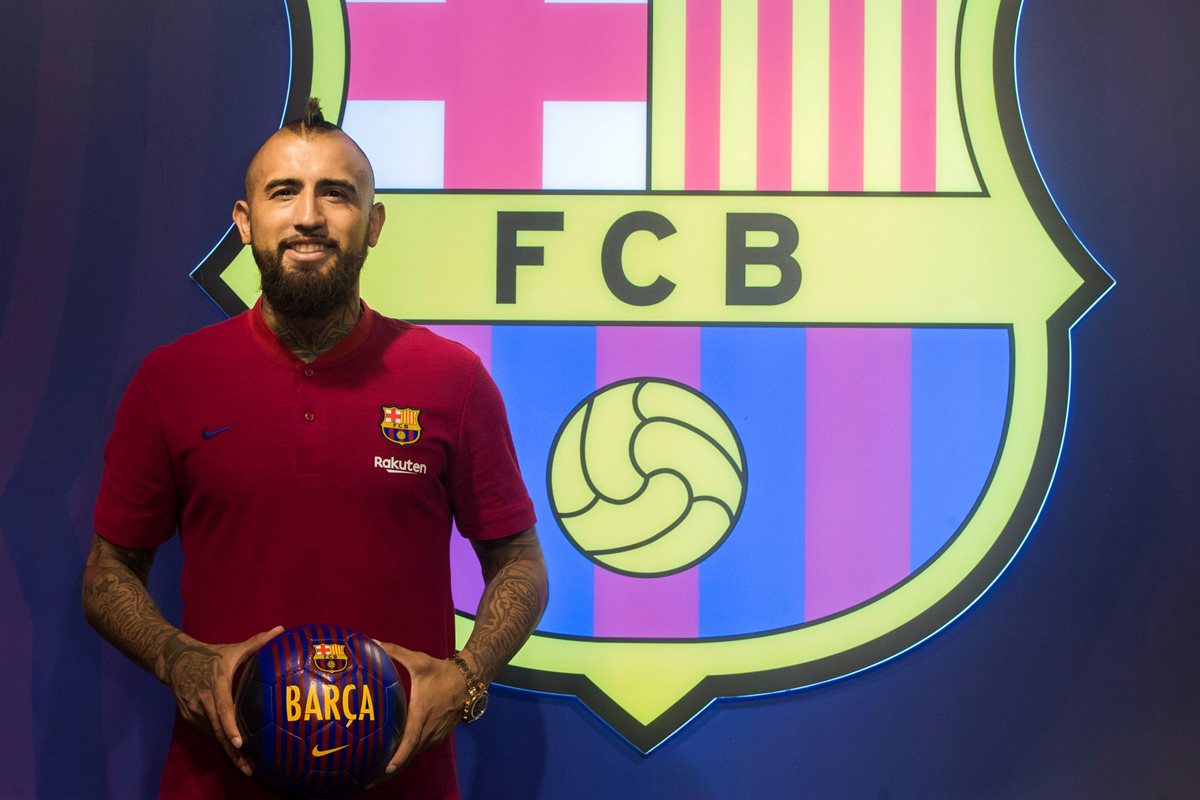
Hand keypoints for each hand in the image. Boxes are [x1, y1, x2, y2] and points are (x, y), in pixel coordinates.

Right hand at [160, 625, 283, 775]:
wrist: (175, 661)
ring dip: (228, 751)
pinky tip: (234, 754)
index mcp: (216, 687)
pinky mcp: (189, 718)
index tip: (240, 743)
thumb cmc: (210, 656)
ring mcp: (194, 712)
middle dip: (233, 753)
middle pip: (218, 732)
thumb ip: (258, 642)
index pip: (223, 710)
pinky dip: (221, 741)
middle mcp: (203, 703)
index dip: (231, 727)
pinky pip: (208, 731)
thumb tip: (281, 630)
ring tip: (247, 767)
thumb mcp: (233, 649)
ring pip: (213, 735)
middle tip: (249, 769)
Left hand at [367, 642, 467, 786]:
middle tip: (367, 782)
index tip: (384, 770)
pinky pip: (419, 750)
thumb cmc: (441, 671)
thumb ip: (394, 651)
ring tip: (375, 775)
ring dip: (397, 765)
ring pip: (414, 755)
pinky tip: (393, 759)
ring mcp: (435, 735)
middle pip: (408, 757)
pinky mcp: (439, 735)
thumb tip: (372, 642)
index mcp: (422, 715)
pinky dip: (406, 757)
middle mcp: (429, 730)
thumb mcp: (418, 660)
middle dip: (388, 772)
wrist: (468, 679)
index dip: (397, 758)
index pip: (409, 743)